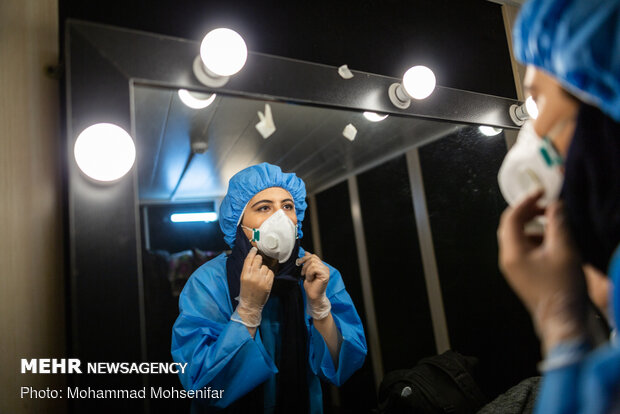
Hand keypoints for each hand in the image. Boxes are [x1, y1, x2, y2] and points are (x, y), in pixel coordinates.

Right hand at [236, 247, 273, 326]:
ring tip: (261, 275)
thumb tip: (254, 258)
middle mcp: (252, 276)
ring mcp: (261, 280)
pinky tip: (266, 278)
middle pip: (258, 260)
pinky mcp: (268, 284)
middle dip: (259, 259)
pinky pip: (271, 273)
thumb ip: (248, 269)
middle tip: (259, 261)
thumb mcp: (243, 279)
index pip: (248, 259)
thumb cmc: (246, 292)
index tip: (254, 249)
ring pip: (266, 266)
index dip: (252, 252)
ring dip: (264, 268)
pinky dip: (269, 274)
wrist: (250, 305)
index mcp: (244, 275)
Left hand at [298, 252, 329, 300]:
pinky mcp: (325, 275)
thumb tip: (306, 252)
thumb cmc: (310, 286)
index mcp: (321, 266)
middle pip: (312, 258)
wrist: (313, 296)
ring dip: (307, 271)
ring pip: (313, 263)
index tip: (299, 264)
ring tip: (308, 278)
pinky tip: (310, 279)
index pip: (313, 256)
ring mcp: (326, 271)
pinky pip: (314, 268)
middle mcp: (325, 267)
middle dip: (305, 266)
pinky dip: (309, 274)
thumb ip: (308, 262)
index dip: (305, 259)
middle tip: (304, 274)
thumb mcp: (306, 271)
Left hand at [497, 190, 586, 352]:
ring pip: (518, 239)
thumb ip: (558, 223)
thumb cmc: (562, 286)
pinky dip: (537, 241)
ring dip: (535, 227)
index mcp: (512, 252)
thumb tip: (555, 205)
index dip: (526, 201)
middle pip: (511, 227)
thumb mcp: (564, 250)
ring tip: (555, 226)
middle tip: (548, 206)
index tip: (542, 192)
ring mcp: (513, 269)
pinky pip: (525, 251)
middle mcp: (507, 259)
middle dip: (529, 213)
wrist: (562, 320)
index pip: (511, 217)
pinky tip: (554, 244)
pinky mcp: (522, 276)